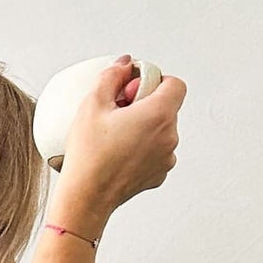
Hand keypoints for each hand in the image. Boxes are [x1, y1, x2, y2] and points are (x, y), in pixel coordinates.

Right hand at [52, 60, 185, 222]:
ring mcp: (167, 158)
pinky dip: (141, 148)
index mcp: (159, 115)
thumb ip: (112, 76)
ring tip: (114, 136)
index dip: (155, 80)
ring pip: (161, 130)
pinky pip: (155, 151)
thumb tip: (123, 66)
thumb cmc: (89, 155)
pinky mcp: (159, 174)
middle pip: (167, 107)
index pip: (175, 84)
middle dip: (144, 104)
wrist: (87, 197)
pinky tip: (117, 153)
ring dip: (143, 127)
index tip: (134, 88)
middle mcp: (170, 136)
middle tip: (116, 113)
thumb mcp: (92, 104)